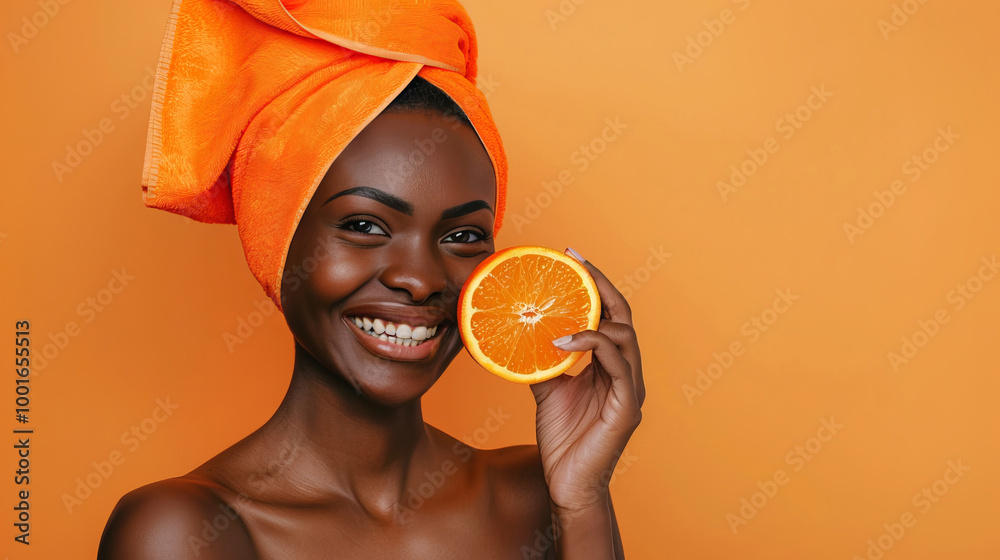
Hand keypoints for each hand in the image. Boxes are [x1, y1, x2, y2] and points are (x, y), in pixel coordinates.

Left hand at [530, 248, 644, 514]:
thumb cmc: (563, 439)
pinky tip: (564, 341)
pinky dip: (592, 346)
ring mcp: (631, 390)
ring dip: (592, 319)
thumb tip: (520, 333)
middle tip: (574, 261)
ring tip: (560, 313)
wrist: (568, 484)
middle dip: (600, 284)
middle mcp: (627, 373)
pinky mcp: (627, 408)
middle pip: (622, 316)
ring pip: (624, 337)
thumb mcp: (548, 389)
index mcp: (612, 366)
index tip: (572, 257)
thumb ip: (542, 361)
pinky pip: (618, 366)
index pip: (609, 315)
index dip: (595, 284)